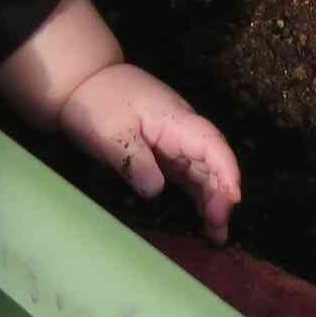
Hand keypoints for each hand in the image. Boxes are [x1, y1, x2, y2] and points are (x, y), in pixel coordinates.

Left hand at [58, 63, 241, 240]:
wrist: (83, 81)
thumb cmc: (98, 102)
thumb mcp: (111, 132)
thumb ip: (135, 160)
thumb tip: (156, 190)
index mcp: (175, 120)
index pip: (212, 143)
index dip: (227, 171)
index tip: (233, 198)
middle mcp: (182, 130)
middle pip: (212, 162)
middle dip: (221, 195)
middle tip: (218, 231)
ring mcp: (175, 141)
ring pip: (203, 171)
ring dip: (213, 200)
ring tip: (216, 235)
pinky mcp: (164, 152)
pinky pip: (189, 174)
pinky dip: (198, 195)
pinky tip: (202, 217)